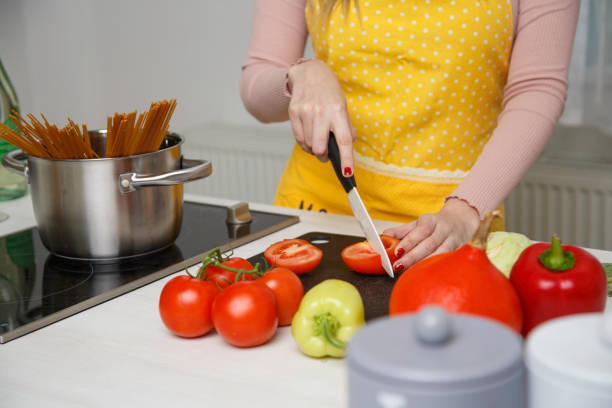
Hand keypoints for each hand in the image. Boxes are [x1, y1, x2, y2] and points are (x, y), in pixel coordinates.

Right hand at [287, 59, 355, 175]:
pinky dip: (305, 144)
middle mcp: (321, 112)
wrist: (310, 73)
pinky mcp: (294, 113)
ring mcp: (305, 112)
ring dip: (313, 149)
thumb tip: (347, 146)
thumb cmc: (329, 92)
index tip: (347, 173)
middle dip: (323, 156)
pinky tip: (308, 139)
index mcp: (337, 111)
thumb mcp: (342, 106)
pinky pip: (299, 138)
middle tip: (326, 156)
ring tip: (317, 142)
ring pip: (309, 145)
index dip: (346, 159)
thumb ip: (345, 127)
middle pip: (320, 147)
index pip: (343, 140)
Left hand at [383, 198, 480, 271]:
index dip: (409, 242)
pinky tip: (428, 273)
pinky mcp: (460, 250)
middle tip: (398, 266)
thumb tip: (384, 235)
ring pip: (440, 253)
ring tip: (411, 272)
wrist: (461, 220)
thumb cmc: (435, 224)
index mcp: (431, 220)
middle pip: (429, 244)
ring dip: (425, 263)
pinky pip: (449, 259)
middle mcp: (444, 229)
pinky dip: (438, 266)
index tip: (397, 252)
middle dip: (412, 256)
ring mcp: (454, 240)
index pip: (421, 231)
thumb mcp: (418, 224)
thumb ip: (401, 231)